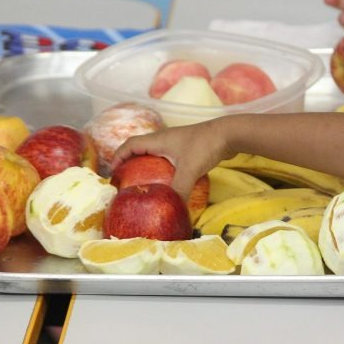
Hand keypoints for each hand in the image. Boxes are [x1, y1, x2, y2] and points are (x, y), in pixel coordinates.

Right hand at [111, 120, 228, 200]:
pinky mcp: (189, 148)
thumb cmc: (206, 146)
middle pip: (140, 148)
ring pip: (156, 153)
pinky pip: (170, 158)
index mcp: (158, 140)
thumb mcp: (189, 170)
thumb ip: (179, 190)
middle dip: (130, 163)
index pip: (129, 145)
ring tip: (144, 182)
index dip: (118, 157)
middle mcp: (165, 139)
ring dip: (148, 165)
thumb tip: (172, 210)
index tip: (113, 173)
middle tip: (126, 181)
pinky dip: (164, 168)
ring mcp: (178, 143)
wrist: (230, 134)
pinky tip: (170, 181)